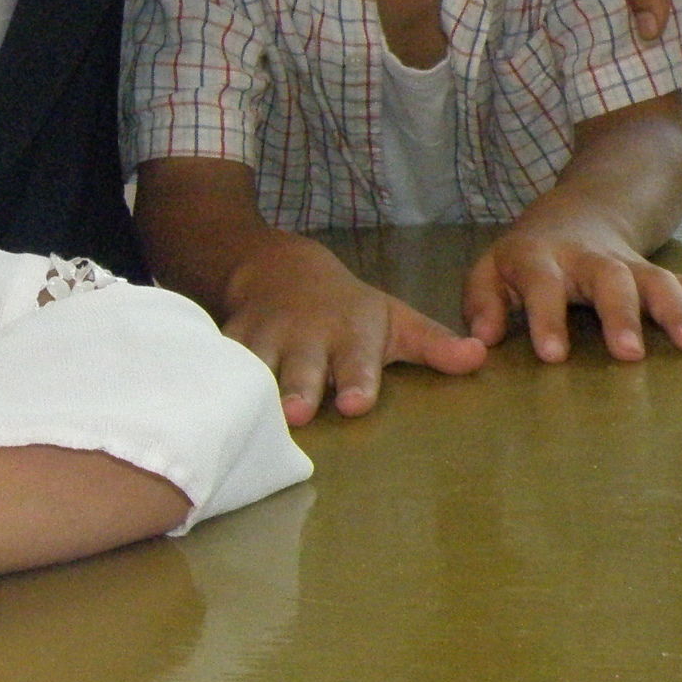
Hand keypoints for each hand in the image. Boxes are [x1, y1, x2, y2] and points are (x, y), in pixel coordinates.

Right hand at [218, 228, 486, 423]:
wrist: (277, 268)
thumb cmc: (346, 309)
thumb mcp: (393, 319)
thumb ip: (433, 344)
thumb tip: (480, 357)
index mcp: (350, 332)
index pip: (357, 360)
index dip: (357, 380)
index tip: (357, 403)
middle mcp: (307, 336)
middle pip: (302, 368)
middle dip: (299, 388)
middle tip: (298, 413)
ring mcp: (265, 338)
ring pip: (256, 365)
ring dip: (252, 388)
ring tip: (247, 413)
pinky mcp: (231, 340)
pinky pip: (218, 356)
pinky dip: (209, 372)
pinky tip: (202, 393)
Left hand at [464, 206, 681, 361]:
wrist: (576, 213)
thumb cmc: (527, 260)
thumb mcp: (490, 270)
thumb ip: (481, 302)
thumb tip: (482, 340)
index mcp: (542, 258)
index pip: (541, 283)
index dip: (546, 317)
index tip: (553, 356)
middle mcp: (592, 260)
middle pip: (610, 281)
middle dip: (622, 316)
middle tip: (631, 354)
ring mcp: (633, 268)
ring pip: (661, 283)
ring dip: (681, 314)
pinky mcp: (664, 278)